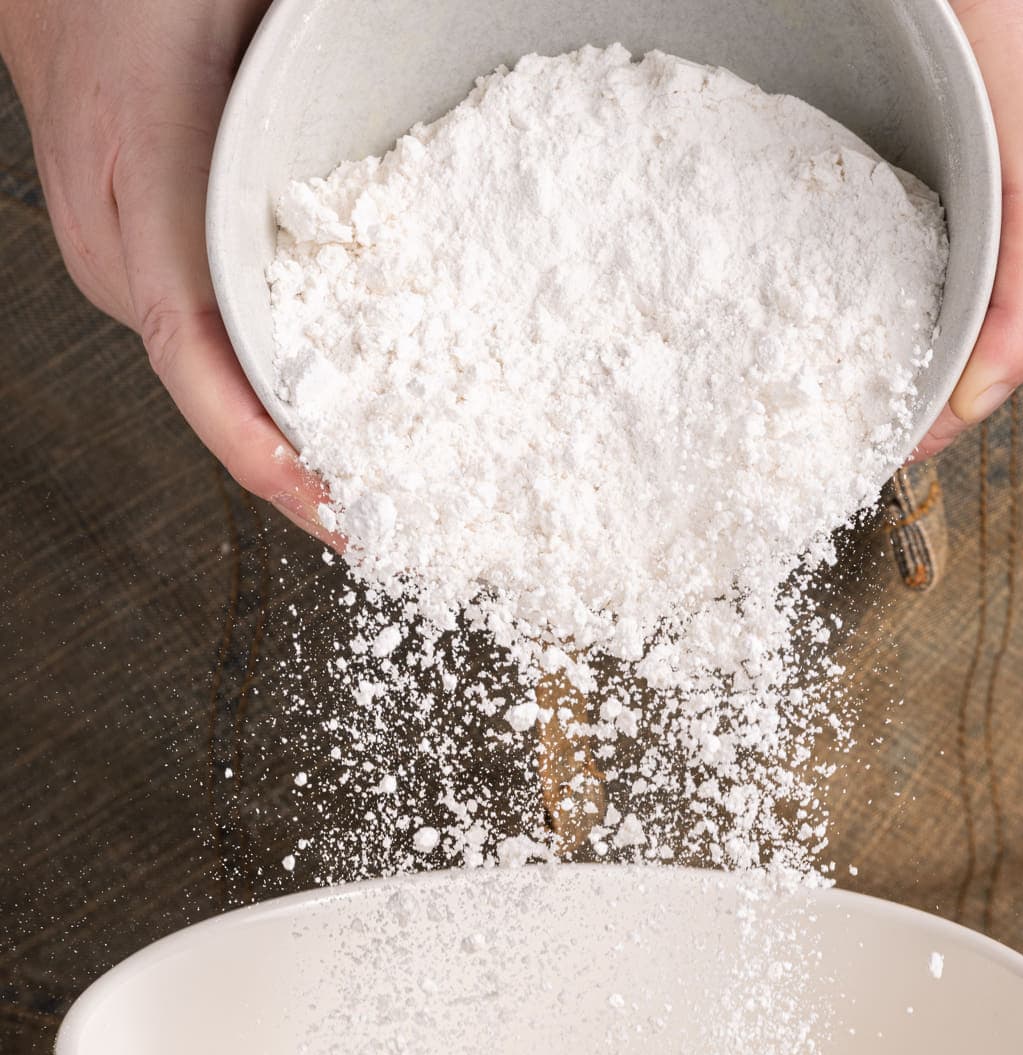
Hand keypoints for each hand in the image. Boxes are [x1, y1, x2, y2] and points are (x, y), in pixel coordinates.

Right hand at [0, 0, 330, 535]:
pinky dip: (272, 386)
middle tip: (393, 524)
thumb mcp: (225, 13)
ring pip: (215, 372)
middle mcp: (117, 252)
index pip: (196, 356)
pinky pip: (210, 338)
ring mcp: (118, 259)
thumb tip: (364, 106)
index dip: (261, 447)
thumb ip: (287, 81)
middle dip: (301, 471)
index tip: (328, 506)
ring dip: (291, 435)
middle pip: (214, 390)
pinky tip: (334, 412)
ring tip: (380, 488)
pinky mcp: (136, 253)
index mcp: (137, 197)